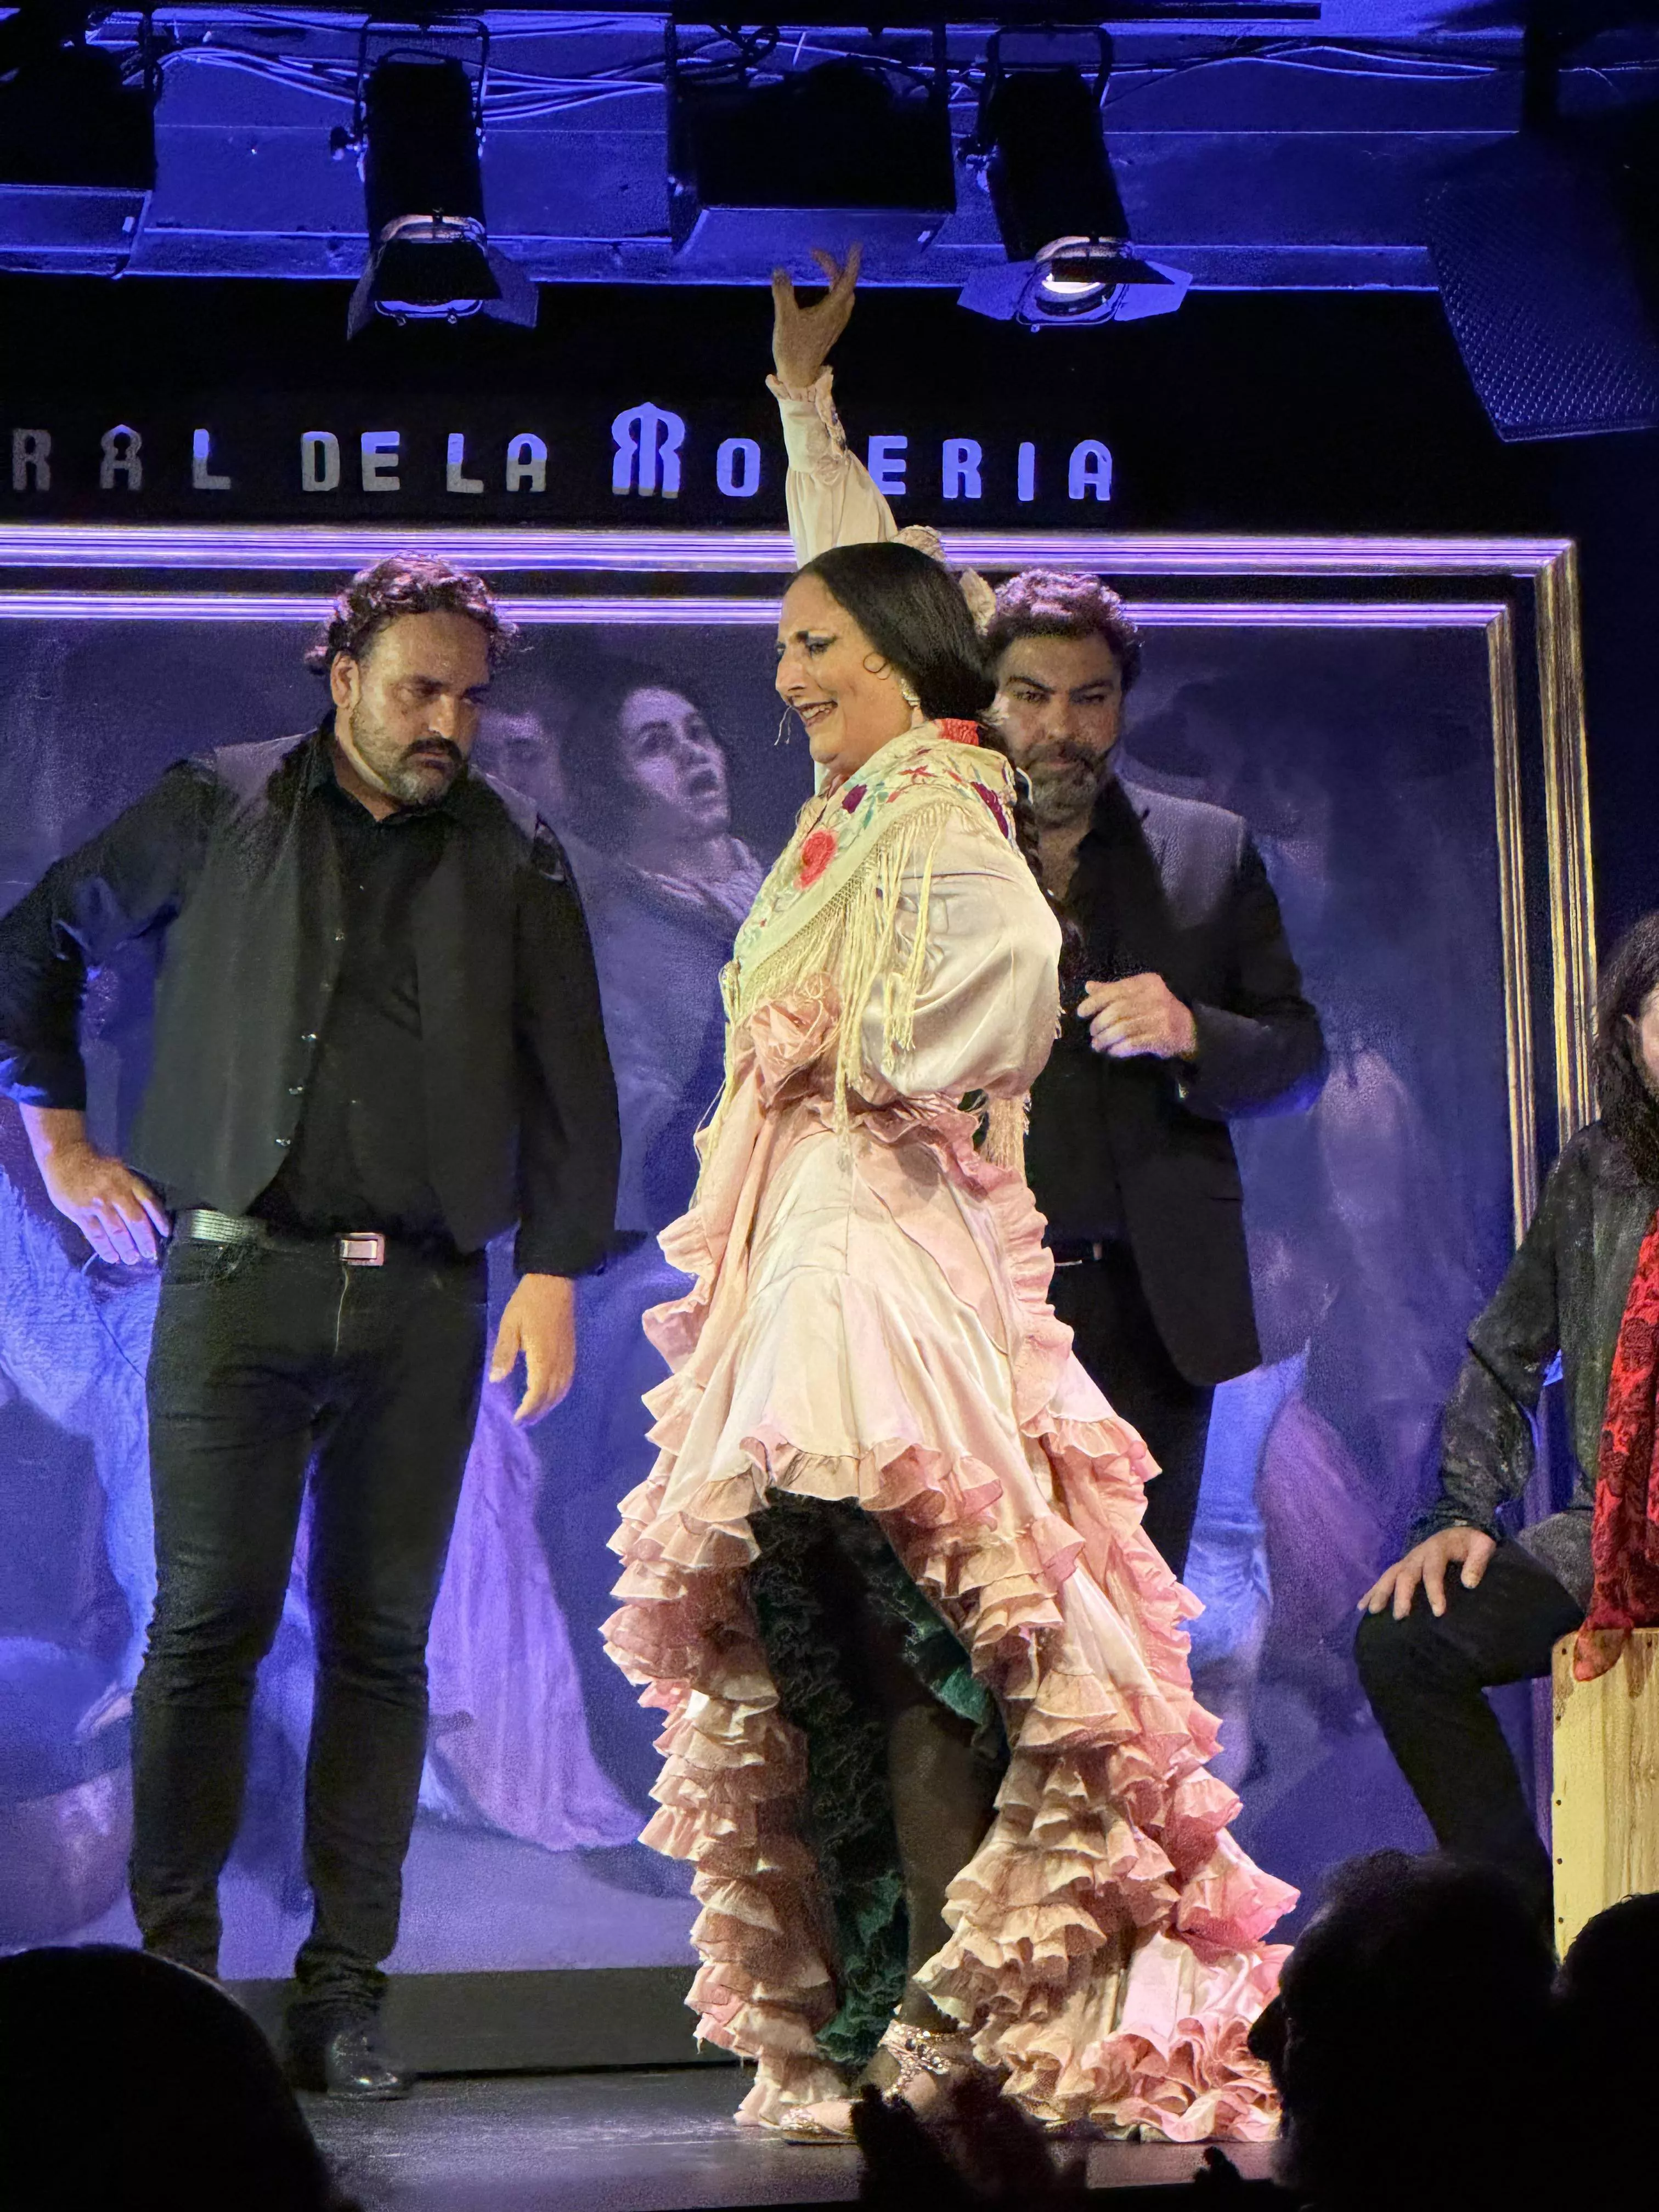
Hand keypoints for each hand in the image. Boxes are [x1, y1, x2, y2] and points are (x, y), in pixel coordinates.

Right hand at [27, 1121, 168, 1263]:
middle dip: (145, 1240)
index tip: (166, 1233)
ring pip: (117, 1231)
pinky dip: (105, 1249)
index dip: (159, 1220)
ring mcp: (97, 1203)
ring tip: (132, 1259)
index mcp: (127, 1180)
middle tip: (149, 1254)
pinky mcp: (80, 1212)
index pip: (150, 1202)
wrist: (65, 1156)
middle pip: (136, 1220)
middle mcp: (115, 1192)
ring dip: (127, 1248)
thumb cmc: (94, 1166)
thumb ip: (131, 1188)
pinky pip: (96, 1235)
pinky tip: (112, 1257)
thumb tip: (147, 1211)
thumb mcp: (119, 1170)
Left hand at [488, 1272, 576, 1425]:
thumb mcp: (509, 1325)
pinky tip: (549, 1394)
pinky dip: (559, 1393)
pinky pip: (568, 1380)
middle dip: (538, 1412)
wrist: (555, 1282)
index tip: (516, 1419)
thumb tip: (497, 1379)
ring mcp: (568, 1356)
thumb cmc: (528, 1303)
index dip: (528, 1409)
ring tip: (535, 1414)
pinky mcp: (571, 1351)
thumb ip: (504, 1353)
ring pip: (562, 1390)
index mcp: (542, 1356)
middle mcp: (559, 1361)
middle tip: (523, 1422)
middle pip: (552, 1395)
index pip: (538, 1392)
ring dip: (549, 1405)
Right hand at [771, 245, 860, 391]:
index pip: (846, 280)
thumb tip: (779, 271)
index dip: (851, 262)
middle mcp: (838, 316)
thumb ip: (783, 292)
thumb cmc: (793, 349)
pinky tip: (822, 290)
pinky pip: (837, 303)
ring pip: (842, 295)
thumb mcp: (785, 319)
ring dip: (835, 278)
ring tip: (822, 266)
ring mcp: (835, 324)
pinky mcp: (830, 330)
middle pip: (844, 284)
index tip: (855, 246)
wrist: (798, 376)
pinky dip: (832, 290)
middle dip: (834, 266)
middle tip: (817, 255)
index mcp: (832, 310)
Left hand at [1078, 975, 1197, 1060]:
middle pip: (1117, 1011)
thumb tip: (1089, 987)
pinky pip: (1133, 1043)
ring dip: (1106, 1039)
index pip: (1114, 991)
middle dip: (1099, 1024)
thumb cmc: (1156, 1010)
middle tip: (1093, 1033)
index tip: (1081, 1013)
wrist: (1188, 1029)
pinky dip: (1118, 1049)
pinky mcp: (1162, 1037)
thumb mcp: (1138, 995)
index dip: (1094, 1002)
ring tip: (1098, 1045)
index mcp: (1146, 983)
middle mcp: (1155, 997)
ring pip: (1122, 1029)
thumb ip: (1113, 991)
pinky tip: (1112, 1051)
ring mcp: (1160, 1018)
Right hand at [1358, 1526, 1495, 1620]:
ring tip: (1374, 1611)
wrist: (1459, 1531)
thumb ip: (1477, 1563)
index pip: (1433, 1571)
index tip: (1439, 1612)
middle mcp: (1418, 1554)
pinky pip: (1385, 1578)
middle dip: (1401, 1595)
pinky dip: (1372, 1591)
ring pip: (1390, 1575)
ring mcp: (1407, 1560)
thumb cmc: (1471, 1543)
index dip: (1434, 1591)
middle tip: (1401, 1616)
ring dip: (1380, 1592)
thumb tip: (1469, 1584)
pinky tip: (1362, 1606)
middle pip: (1406, 1574)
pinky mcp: (1403, 1566)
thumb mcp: (1482, 1546)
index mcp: (1437, 1548)